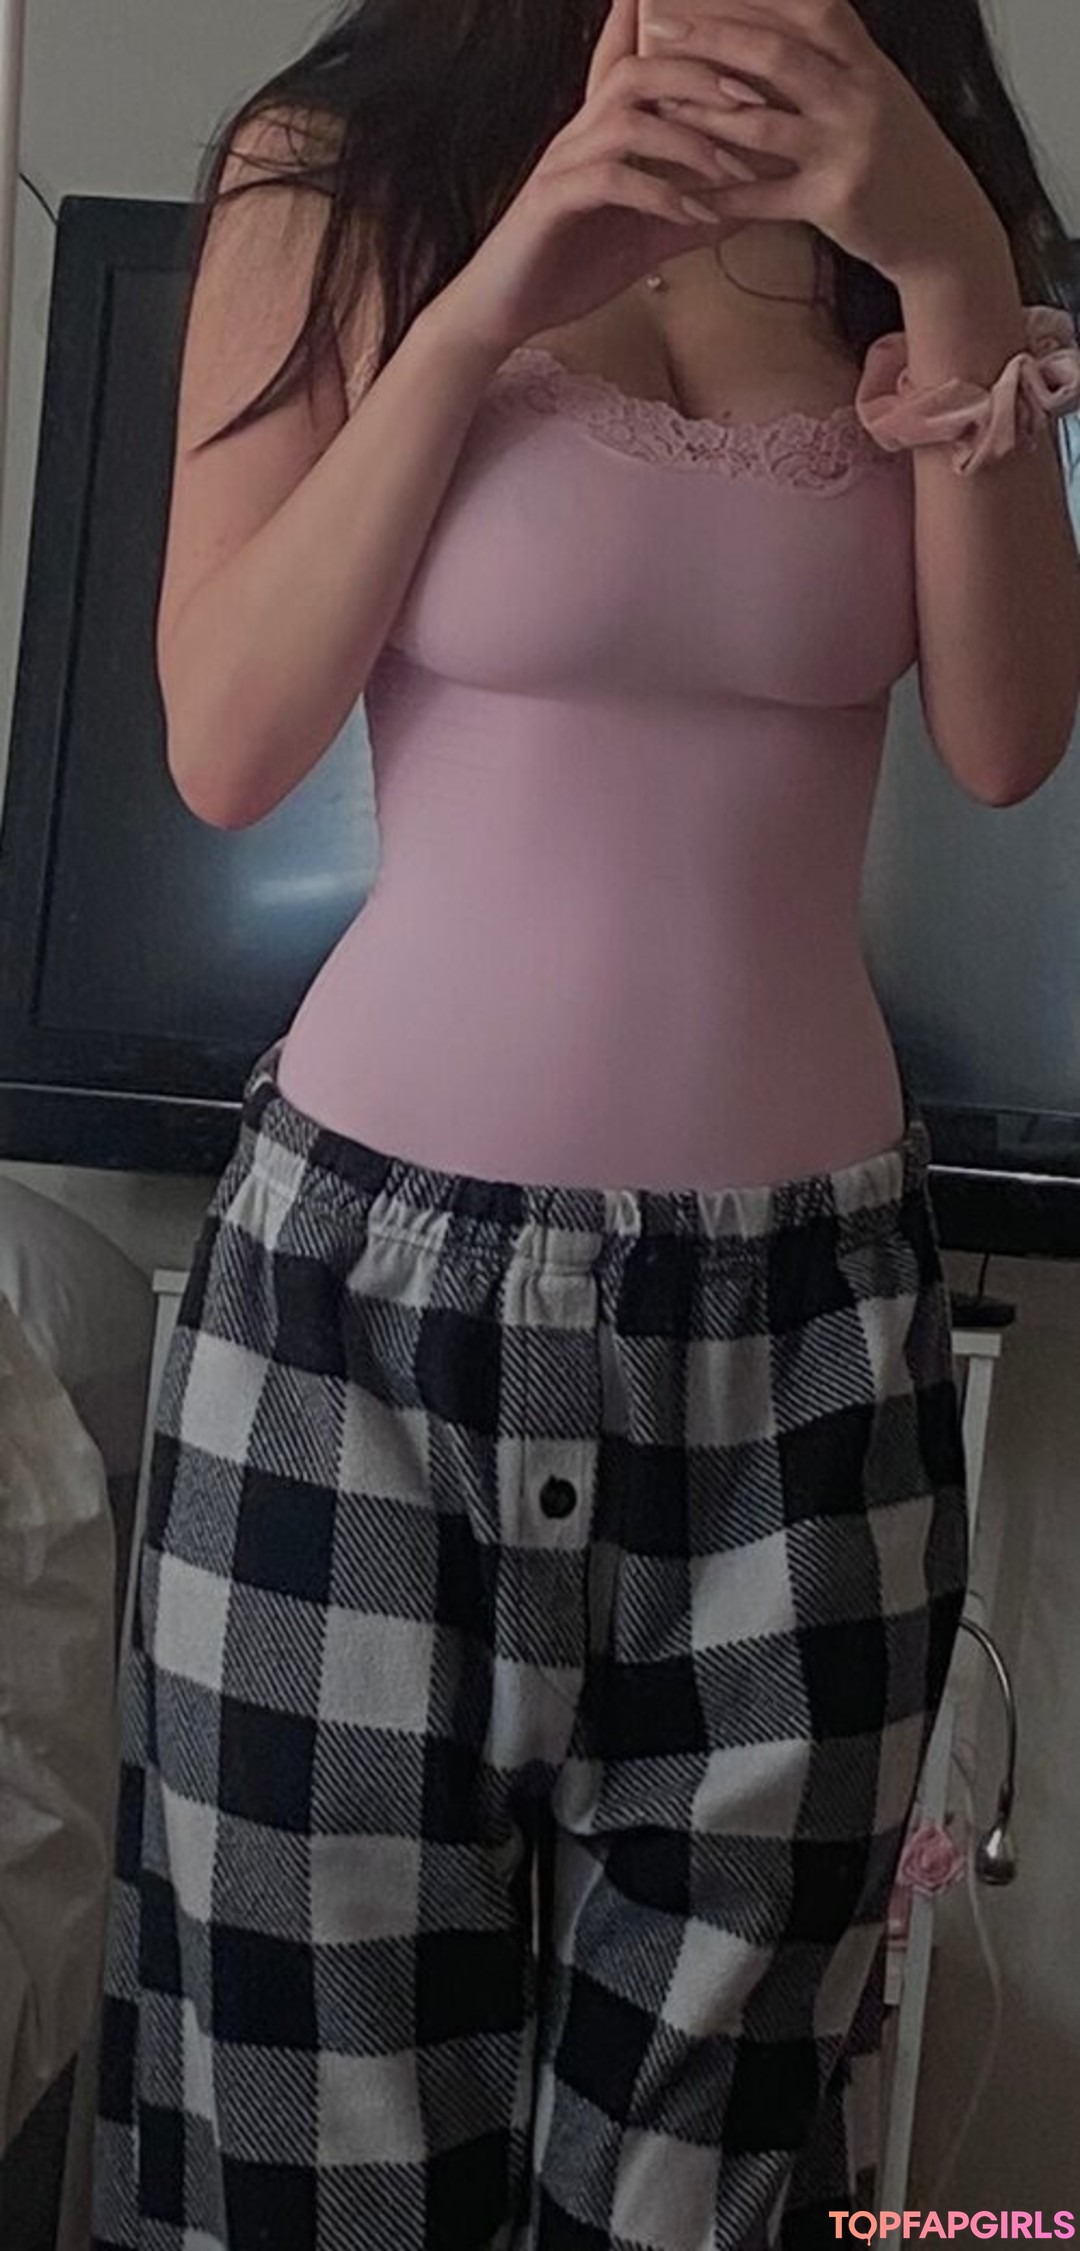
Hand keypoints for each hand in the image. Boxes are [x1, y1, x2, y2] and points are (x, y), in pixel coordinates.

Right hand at [435, 0, 756, 358]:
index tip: (743, 55)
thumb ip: (691, 217)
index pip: (635, 63)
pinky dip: (658, 193)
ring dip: (689, 140)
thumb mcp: (646, 240)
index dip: (680, 43)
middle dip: (700, 78)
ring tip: (733, 173)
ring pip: (628, 119)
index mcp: (600, 133)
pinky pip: (610, 179)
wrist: (506, 311)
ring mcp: (563, 165)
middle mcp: (579, 134)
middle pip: (639, 70)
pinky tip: (692, 216)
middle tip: (755, 103)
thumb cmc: (571, 268)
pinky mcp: (551, 202)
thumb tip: (750, 205)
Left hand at [642, 0, 1005, 286]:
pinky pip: (765, 197)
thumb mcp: (872, 91)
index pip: (810, 8)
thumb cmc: (893, 153)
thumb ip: (828, 57)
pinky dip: (723, 194)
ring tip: (660, 107)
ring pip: (762, 125)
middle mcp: (859, 97)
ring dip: (704, 116)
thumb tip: (764, 22)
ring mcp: (847, 150)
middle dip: (712, 38)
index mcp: (866, 62)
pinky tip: (685, 190)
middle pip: (775, 56)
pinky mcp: (834, 201)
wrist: (941, 223)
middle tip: (659, 29)